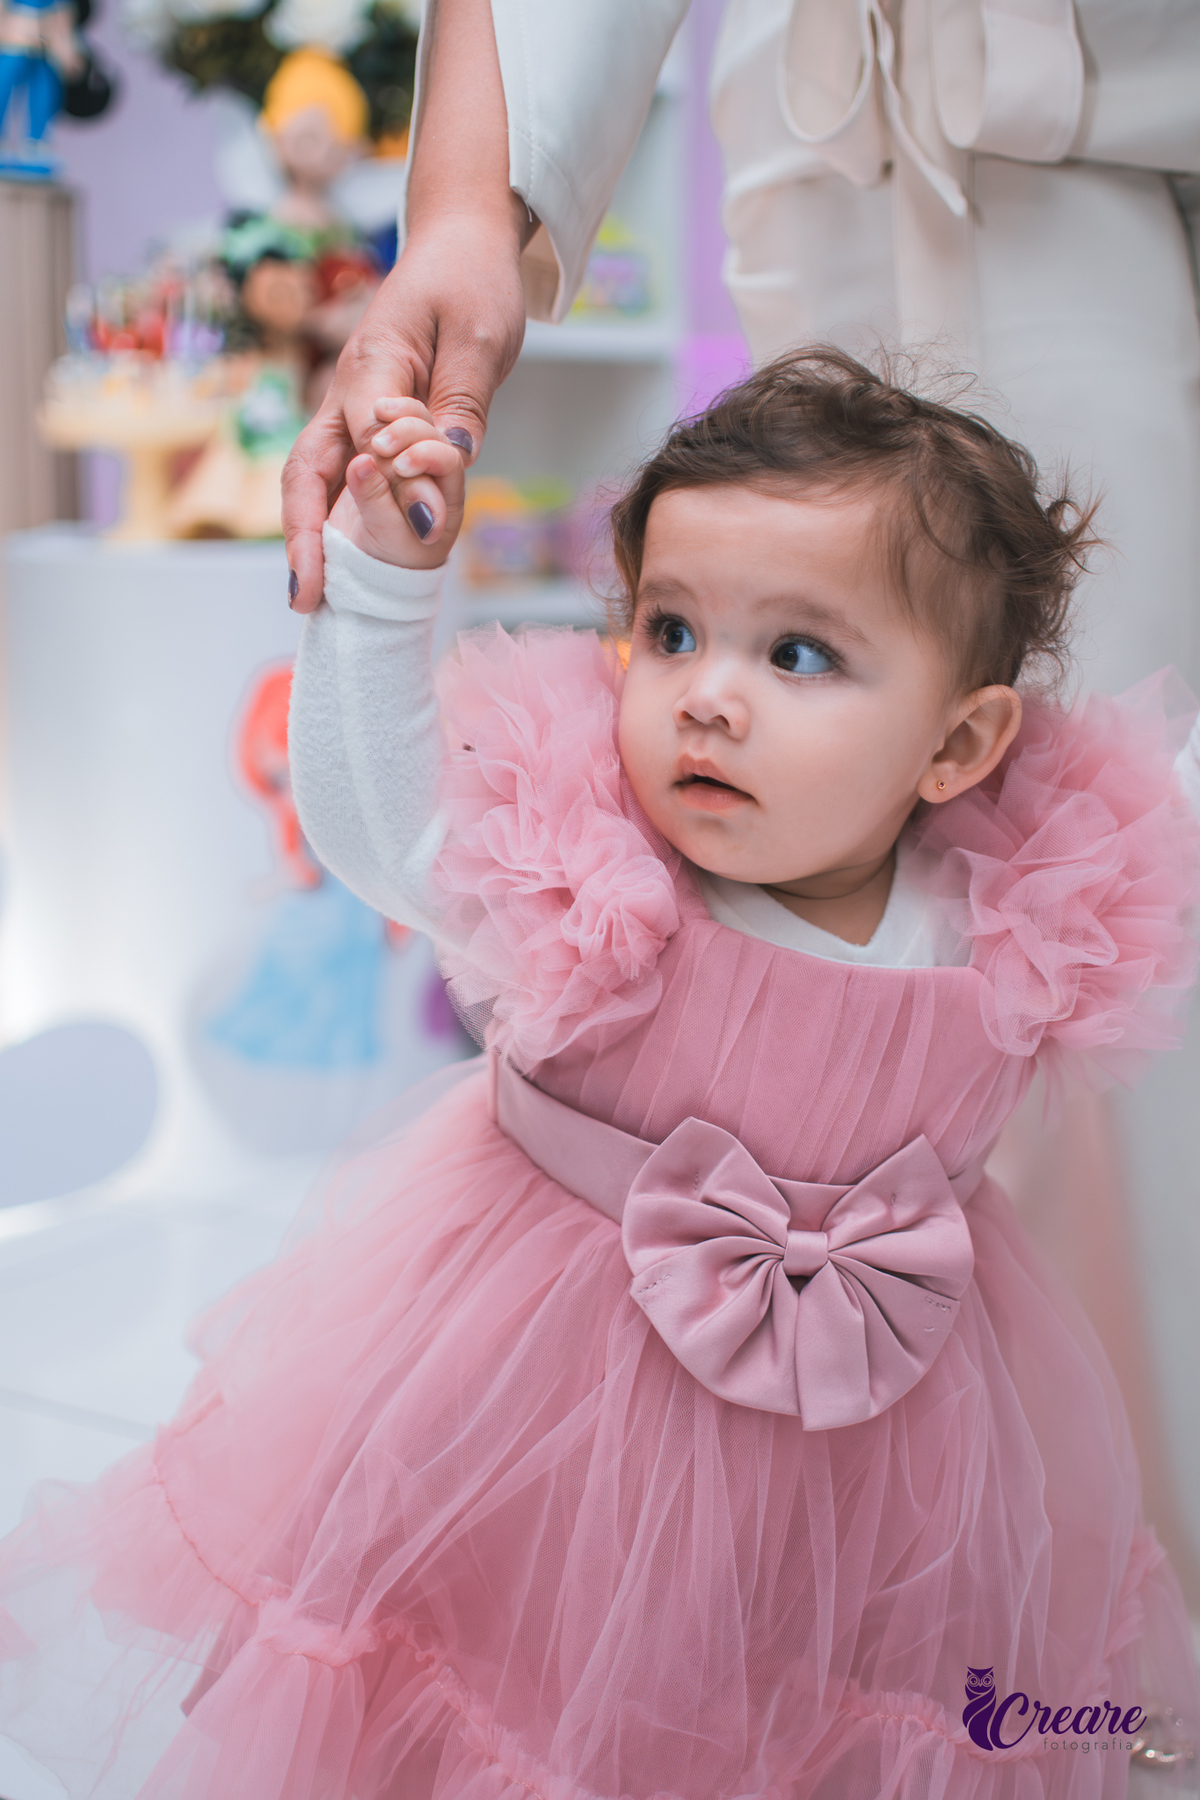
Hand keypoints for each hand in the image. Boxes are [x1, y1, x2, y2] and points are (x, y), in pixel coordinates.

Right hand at [283, 217, 524, 611]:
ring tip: (310, 596)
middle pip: (306, 470)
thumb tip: (448, 462)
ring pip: (316, 481)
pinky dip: (335, 523)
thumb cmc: (472, 282)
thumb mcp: (481, 338)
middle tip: (306, 597)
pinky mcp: (366, 425)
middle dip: (302, 535)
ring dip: (309, 538)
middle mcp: (348, 395)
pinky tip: (336, 568)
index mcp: (373, 367)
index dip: (390, 487)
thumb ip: (460, 404)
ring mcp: (351, 412)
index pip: (369, 440)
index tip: (427, 529)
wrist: (460, 245)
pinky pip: (343, 480)